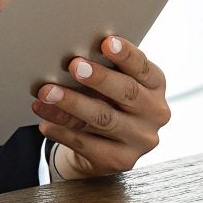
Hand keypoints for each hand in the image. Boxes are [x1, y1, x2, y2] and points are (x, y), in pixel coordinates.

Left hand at [31, 36, 169, 179]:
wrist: (107, 146)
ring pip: (103, 118)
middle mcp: (155, 113)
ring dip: (72, 103)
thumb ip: (107, 69)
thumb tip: (75, 55)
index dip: (126, 54)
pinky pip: (86, 143)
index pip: (143, 68)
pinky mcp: (120, 161)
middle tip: (74, 65)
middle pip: (126, 92)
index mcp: (156, 86)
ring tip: (47, 92)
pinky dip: (63, 131)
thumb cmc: (108, 101)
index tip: (107, 42)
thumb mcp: (116, 83)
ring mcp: (140, 140)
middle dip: (98, 78)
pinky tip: (46, 122)